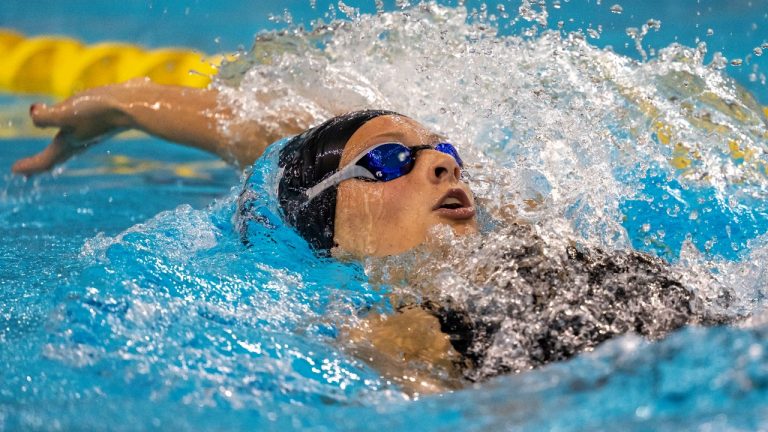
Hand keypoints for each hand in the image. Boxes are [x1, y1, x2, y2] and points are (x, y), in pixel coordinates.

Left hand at [12, 88, 129, 174]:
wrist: (137, 104)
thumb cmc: (101, 110)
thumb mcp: (65, 113)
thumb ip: (44, 117)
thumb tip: (34, 114)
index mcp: (69, 142)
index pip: (45, 160)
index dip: (29, 166)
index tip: (15, 171)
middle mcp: (81, 139)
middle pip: (58, 155)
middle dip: (43, 163)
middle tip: (28, 172)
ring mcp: (94, 130)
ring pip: (72, 141)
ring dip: (60, 148)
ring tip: (55, 149)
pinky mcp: (104, 117)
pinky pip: (84, 124)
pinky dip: (75, 127)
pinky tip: (80, 117)